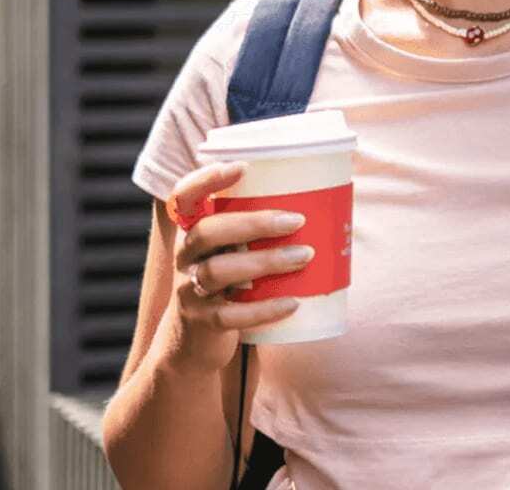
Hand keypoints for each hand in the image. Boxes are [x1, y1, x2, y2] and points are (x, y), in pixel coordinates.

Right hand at [166, 162, 313, 374]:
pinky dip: (264, 309)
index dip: (206, 179)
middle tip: (296, 221)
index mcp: (193, 232)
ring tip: (304, 257)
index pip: (184, 197)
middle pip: (207, 232)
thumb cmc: (229, 285)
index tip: (241, 166)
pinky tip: (293, 303)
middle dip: (253, 223)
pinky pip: (231, 315)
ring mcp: (190, 290)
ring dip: (265, 261)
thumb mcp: (231, 253)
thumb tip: (325, 203)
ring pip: (218, 271)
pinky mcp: (202, 323)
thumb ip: (256, 231)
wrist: (195, 343)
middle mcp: (185, 257)